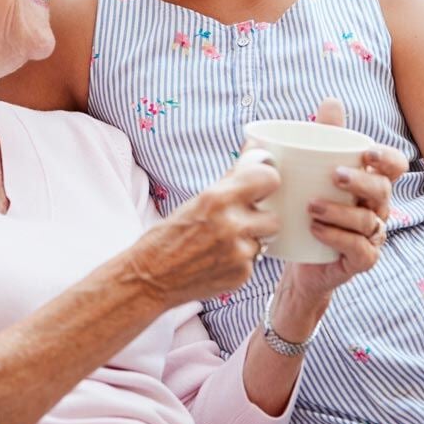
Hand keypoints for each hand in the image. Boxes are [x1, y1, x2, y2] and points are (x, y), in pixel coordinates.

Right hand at [130, 162, 280, 310]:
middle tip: (241, 220)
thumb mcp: (198, 200)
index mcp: (217, 199)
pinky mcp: (241, 275)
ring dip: (251, 239)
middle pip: (274, 216)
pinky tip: (219, 259)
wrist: (150, 278)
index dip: (267, 181)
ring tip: (225, 241)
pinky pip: (254, 260)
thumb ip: (232, 175)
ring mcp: (238, 253)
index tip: (260, 186)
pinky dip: (241, 258)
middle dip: (260, 217)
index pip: (269, 178)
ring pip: (265, 240)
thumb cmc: (168, 235)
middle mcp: (231, 225)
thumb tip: (255, 145)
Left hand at [281, 99, 407, 308]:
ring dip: (340, 212)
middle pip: (383, 190)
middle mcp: (376, 207)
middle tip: (334, 176)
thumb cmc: (308, 208)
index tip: (367, 153)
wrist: (297, 256)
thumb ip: (321, 139)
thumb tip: (331, 100)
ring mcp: (371, 235)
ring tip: (311, 207)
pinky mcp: (361, 260)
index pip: (394, 166)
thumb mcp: (311, 171)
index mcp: (370, 182)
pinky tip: (316, 229)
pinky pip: (359, 248)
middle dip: (362, 181)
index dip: (387, 158)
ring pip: (368, 220)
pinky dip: (338, 237)